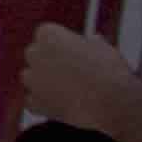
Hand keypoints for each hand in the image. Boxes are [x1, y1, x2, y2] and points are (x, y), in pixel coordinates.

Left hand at [17, 18, 141, 138]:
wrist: (108, 108)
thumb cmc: (110, 74)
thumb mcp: (107, 49)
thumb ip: (94, 43)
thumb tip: (93, 40)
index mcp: (48, 34)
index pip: (49, 34)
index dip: (66, 44)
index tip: (81, 54)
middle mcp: (33, 53)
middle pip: (38, 54)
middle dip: (52, 62)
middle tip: (78, 74)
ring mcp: (31, 79)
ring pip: (33, 77)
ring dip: (46, 82)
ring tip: (73, 92)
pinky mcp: (34, 102)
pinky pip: (35, 101)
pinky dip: (45, 104)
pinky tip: (65, 107)